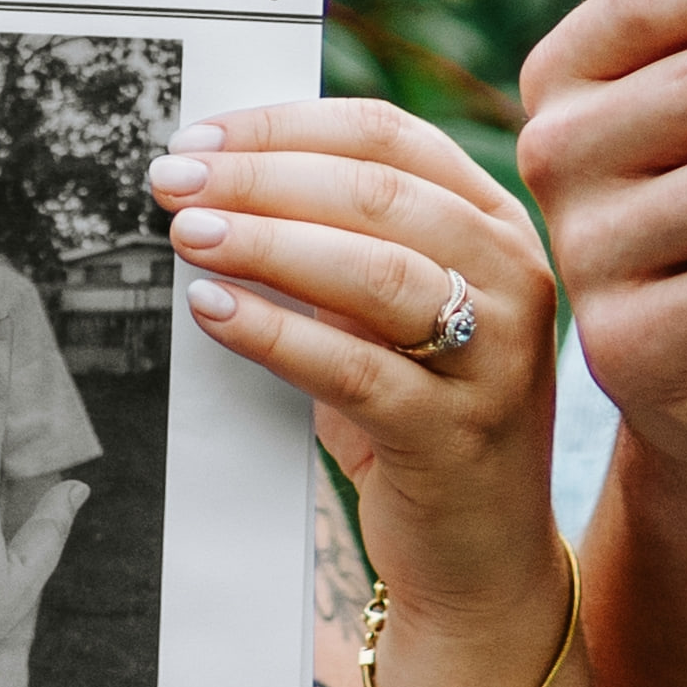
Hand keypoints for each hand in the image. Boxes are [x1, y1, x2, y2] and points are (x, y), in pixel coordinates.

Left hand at [150, 98, 561, 621]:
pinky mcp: (454, 434)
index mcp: (496, 224)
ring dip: (267, 242)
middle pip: (378, 193)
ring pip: (375, 272)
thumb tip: (216, 182)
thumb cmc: (417, 417)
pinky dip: (275, 332)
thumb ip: (335, 245)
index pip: (389, 137)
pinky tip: (213, 310)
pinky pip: (354, 369)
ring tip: (186, 234)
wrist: (482, 559)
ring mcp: (496, 358)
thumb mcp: (389, 316)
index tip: (200, 135)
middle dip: (261, 177)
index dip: (285, 127)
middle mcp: (514, 277)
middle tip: (172, 178)